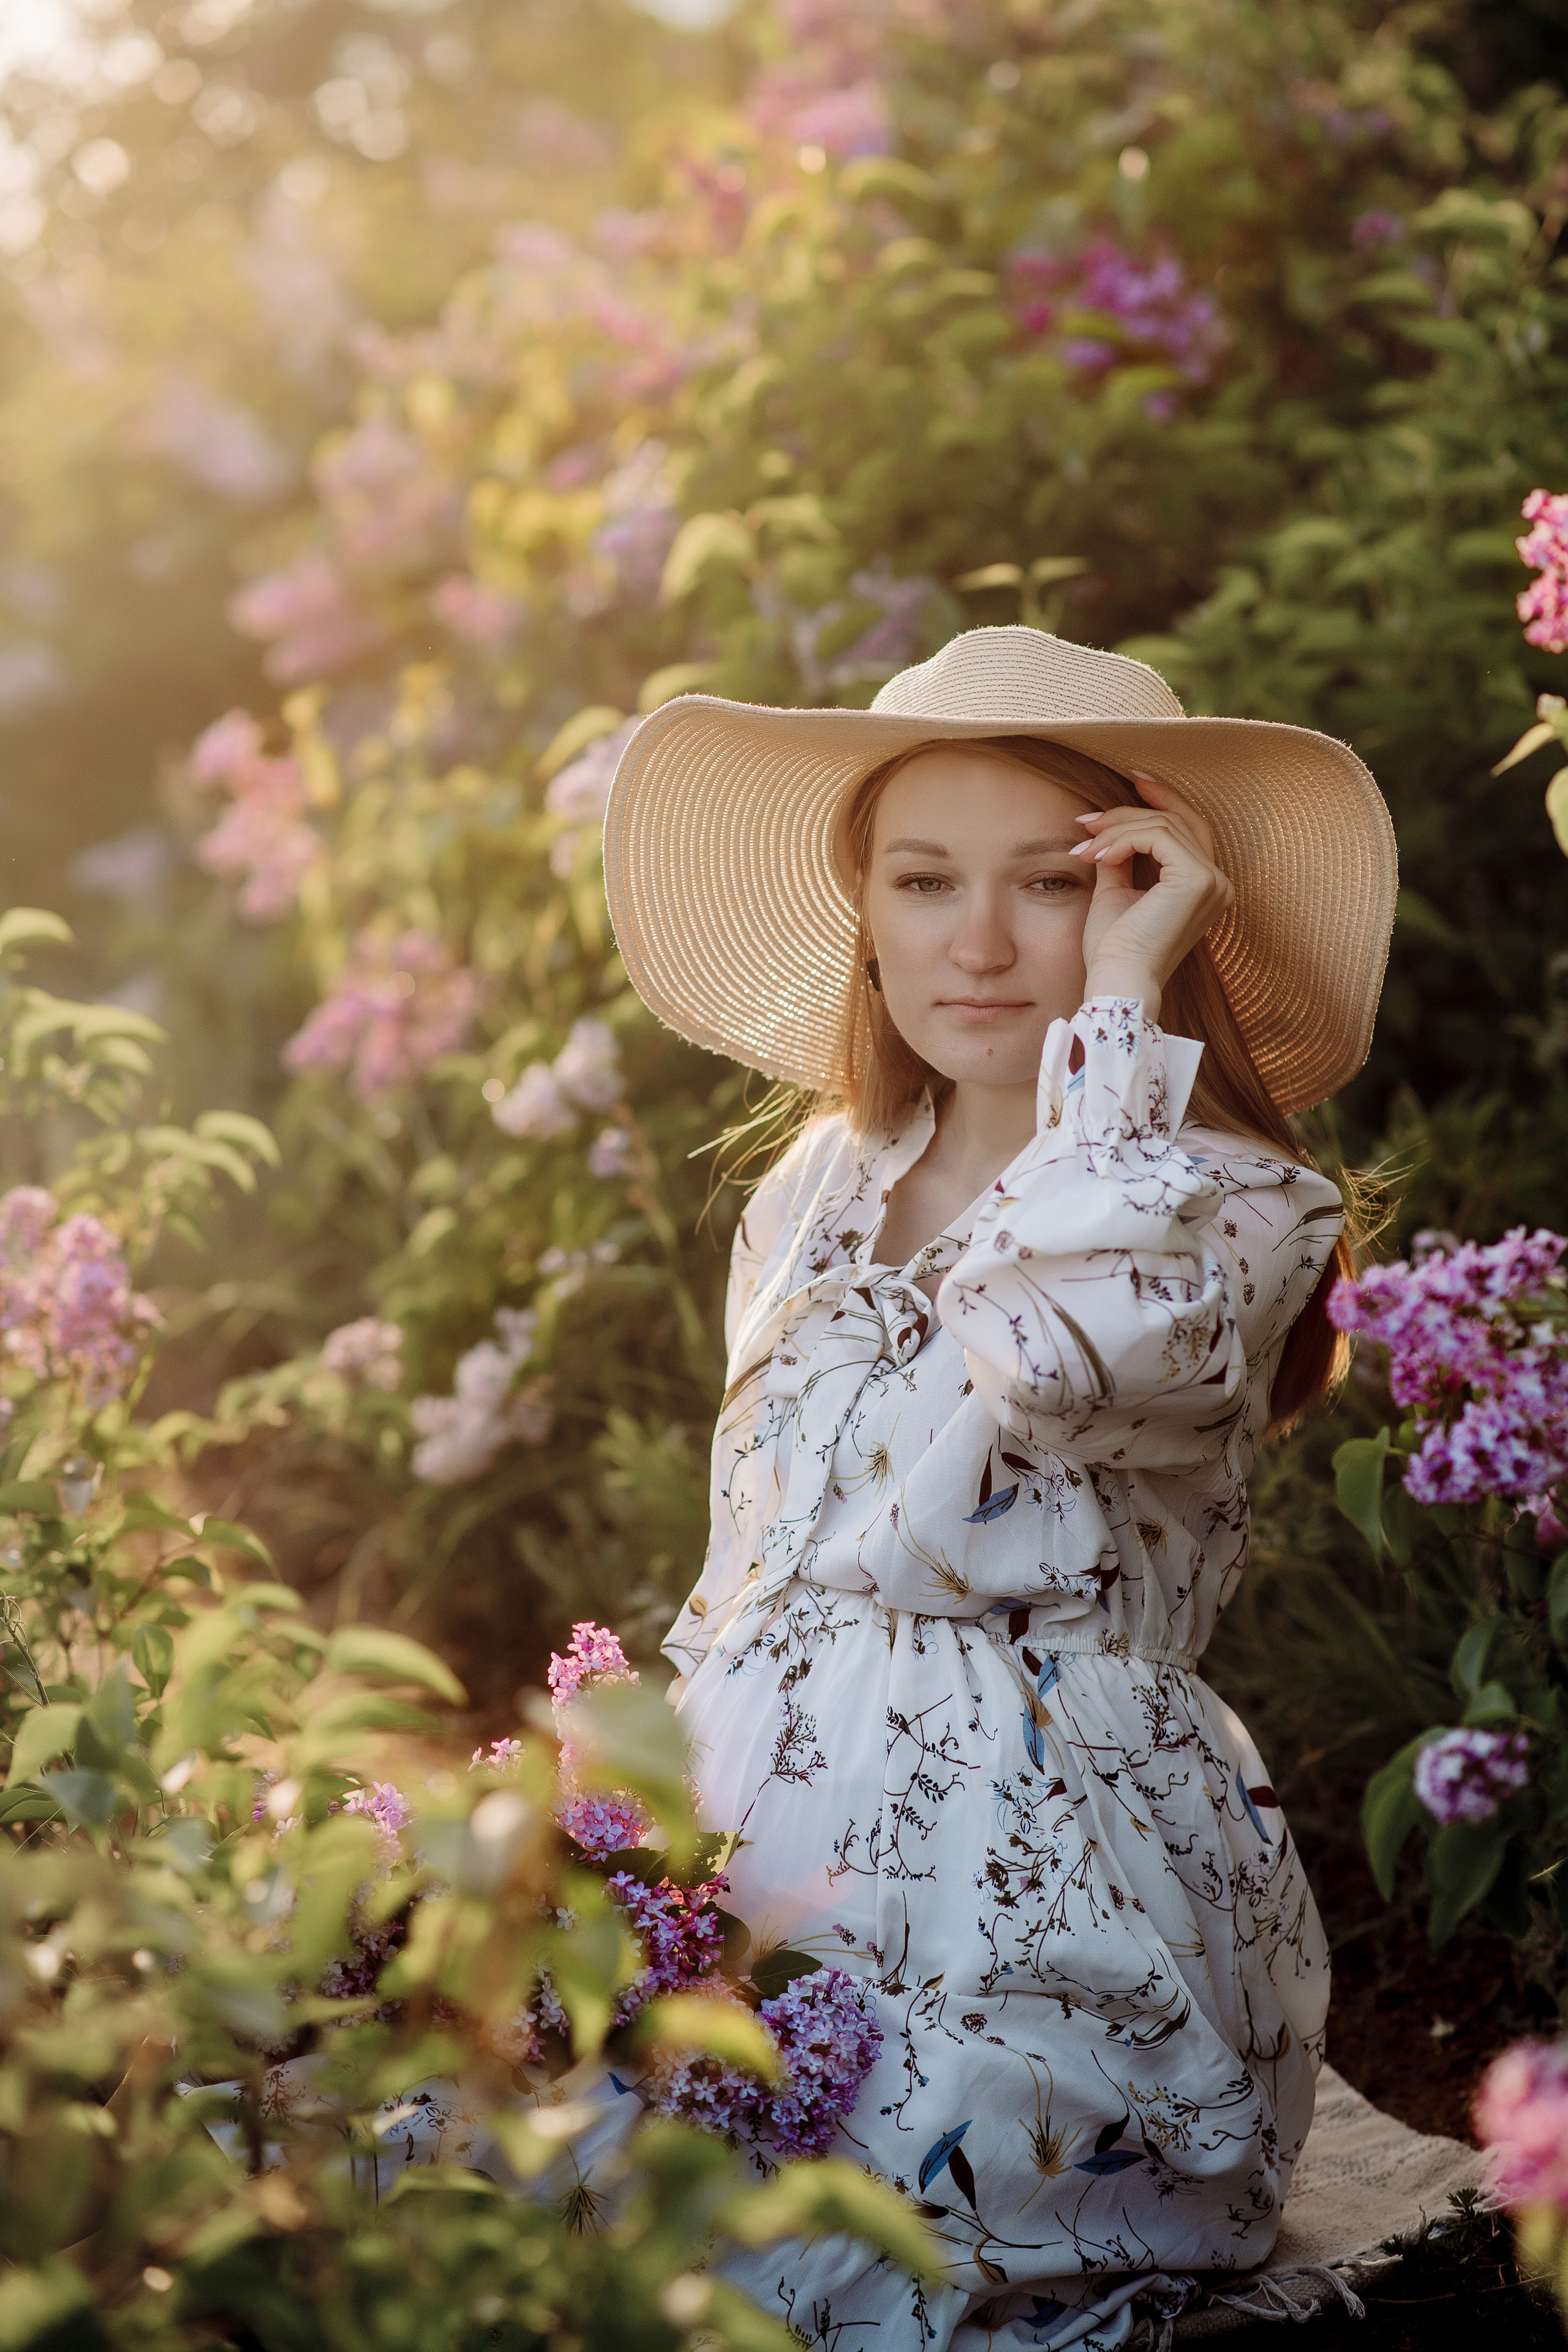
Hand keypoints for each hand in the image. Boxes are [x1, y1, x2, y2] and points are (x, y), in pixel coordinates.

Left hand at [1069, 774, 1233, 1022]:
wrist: (1117, 979)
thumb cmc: (1115, 948)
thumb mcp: (1116, 891)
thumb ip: (1121, 857)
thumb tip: (1108, 827)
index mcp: (1204, 887)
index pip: (1188, 828)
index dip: (1162, 800)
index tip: (1130, 781)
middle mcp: (1218, 883)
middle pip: (1178, 820)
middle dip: (1130, 811)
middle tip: (1088, 820)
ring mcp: (1212, 881)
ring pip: (1164, 825)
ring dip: (1117, 829)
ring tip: (1085, 848)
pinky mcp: (1197, 880)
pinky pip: (1157, 837)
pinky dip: (1121, 840)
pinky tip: (1097, 857)